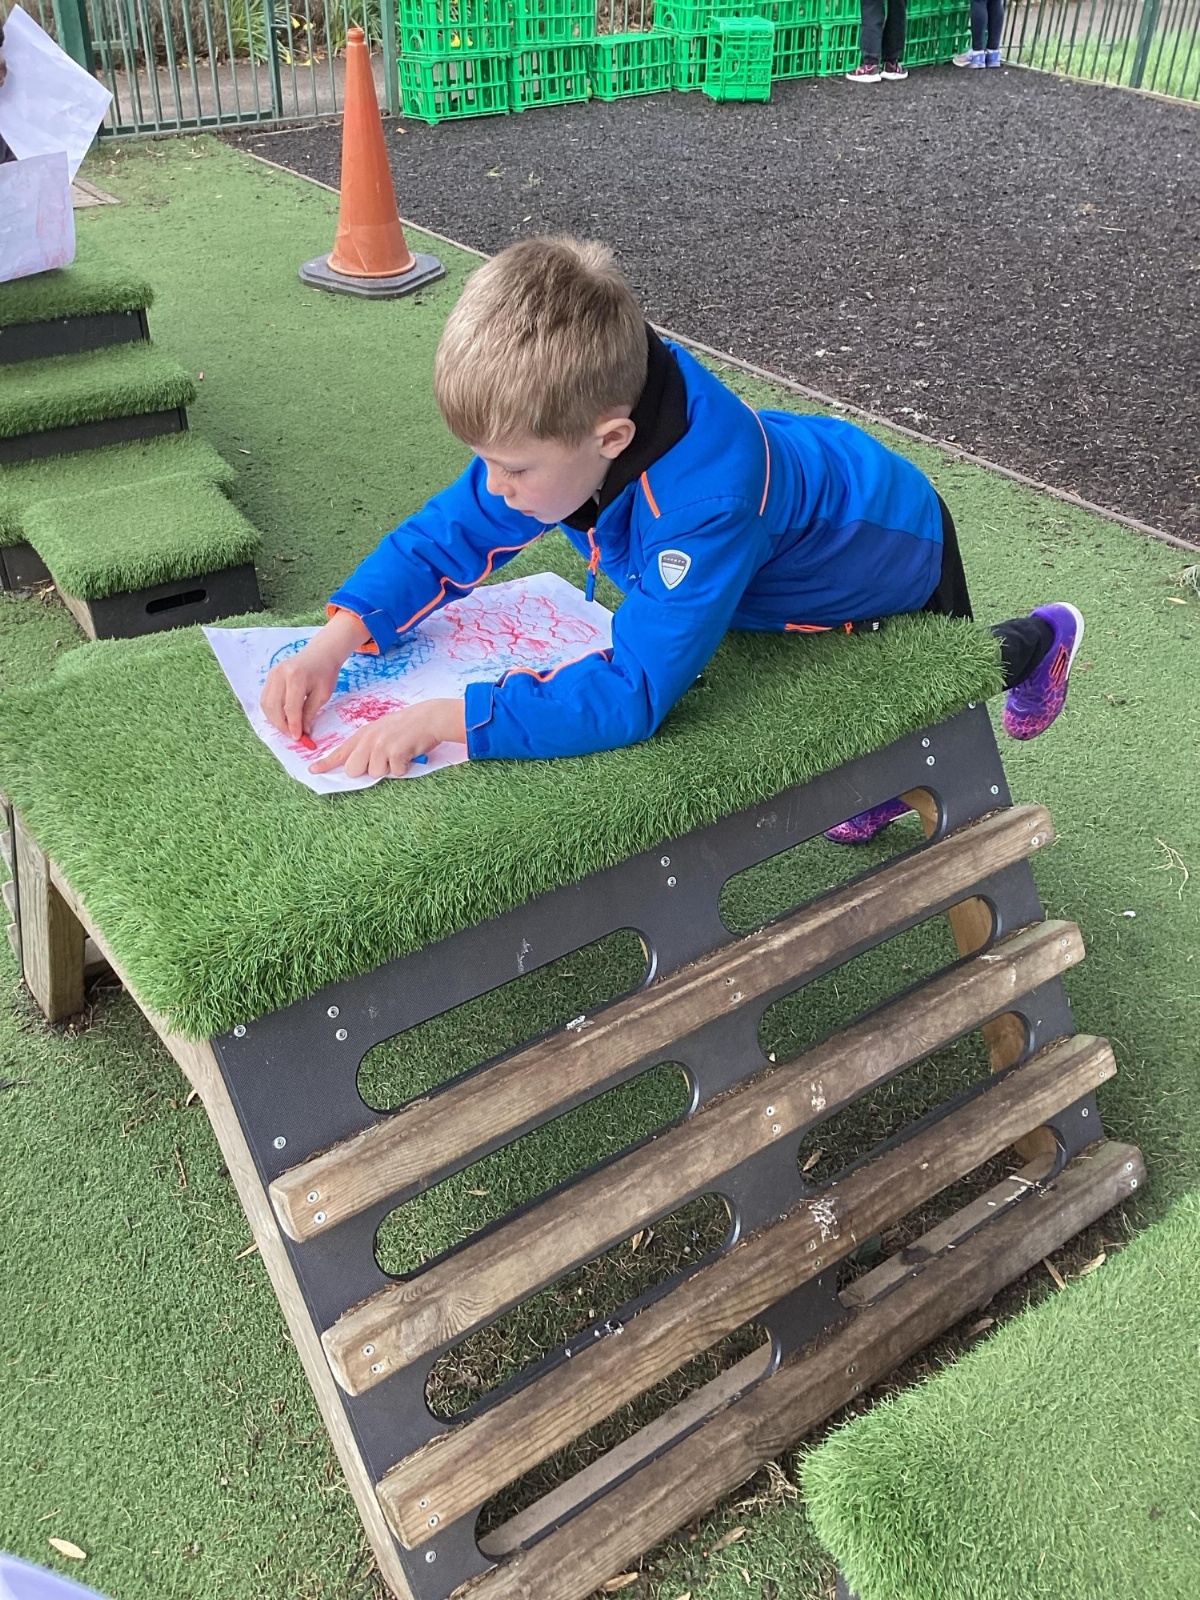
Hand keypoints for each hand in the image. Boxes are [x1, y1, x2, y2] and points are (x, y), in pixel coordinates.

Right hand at [260, 609, 368, 737]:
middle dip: (281, 725)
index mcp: (296, 677)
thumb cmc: (325, 673)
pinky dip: (272, 711)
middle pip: (274, 706)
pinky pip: (266, 698)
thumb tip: (303, 732)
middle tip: (292, 735)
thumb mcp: (322, 695)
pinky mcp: (270, 676)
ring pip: (266, 703)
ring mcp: (272, 674)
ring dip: (274, 719)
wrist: (320, 654)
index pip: (291, 708)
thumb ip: (310, 713)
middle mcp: (280, 674)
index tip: (298, 738)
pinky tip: (282, 717)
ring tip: (287, 728)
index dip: (293, 725)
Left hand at [309, 699, 466, 778]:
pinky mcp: (395, 752)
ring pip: (376, 773)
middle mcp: (369, 739)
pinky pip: (396, 772)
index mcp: (364, 734)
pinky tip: (409, 754)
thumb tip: (361, 768)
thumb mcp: (382, 730)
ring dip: (390, 768)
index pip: (340, 752)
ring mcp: (381, 745)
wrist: (429, 718)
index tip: (313, 771)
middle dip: (367, 770)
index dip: (326, 763)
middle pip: (354, 770)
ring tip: (400, 753)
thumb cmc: (408, 726)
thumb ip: (369, 746)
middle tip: (384, 759)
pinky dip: (404, 768)